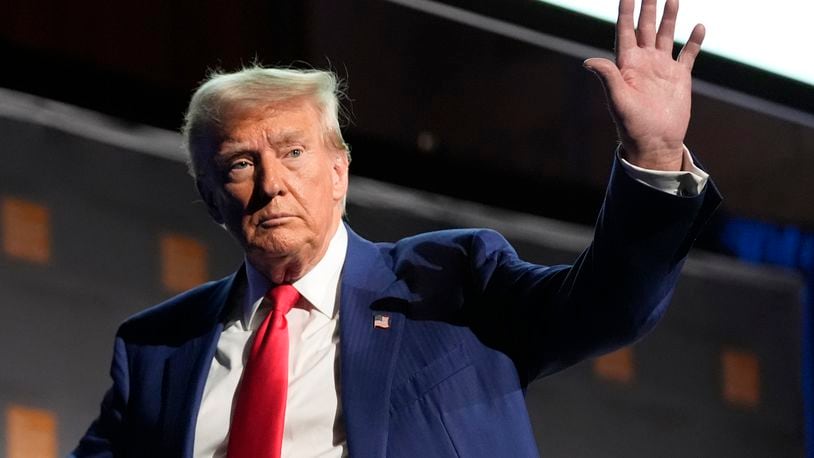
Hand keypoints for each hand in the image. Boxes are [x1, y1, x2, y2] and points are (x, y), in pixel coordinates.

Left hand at [584, 0, 704, 170]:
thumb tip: (588, 61)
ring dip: (669, 17)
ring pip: (666, 35)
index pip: (625, 30)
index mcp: (627, 64)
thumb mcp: (618, 101)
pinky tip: (699, 27)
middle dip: (647, 6)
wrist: (655, 143)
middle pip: (645, 27)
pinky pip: (688, 54)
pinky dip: (694, 41)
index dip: (625, 10)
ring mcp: (662, 68)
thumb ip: (608, 78)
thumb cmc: (632, 126)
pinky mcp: (679, 77)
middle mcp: (644, 62)